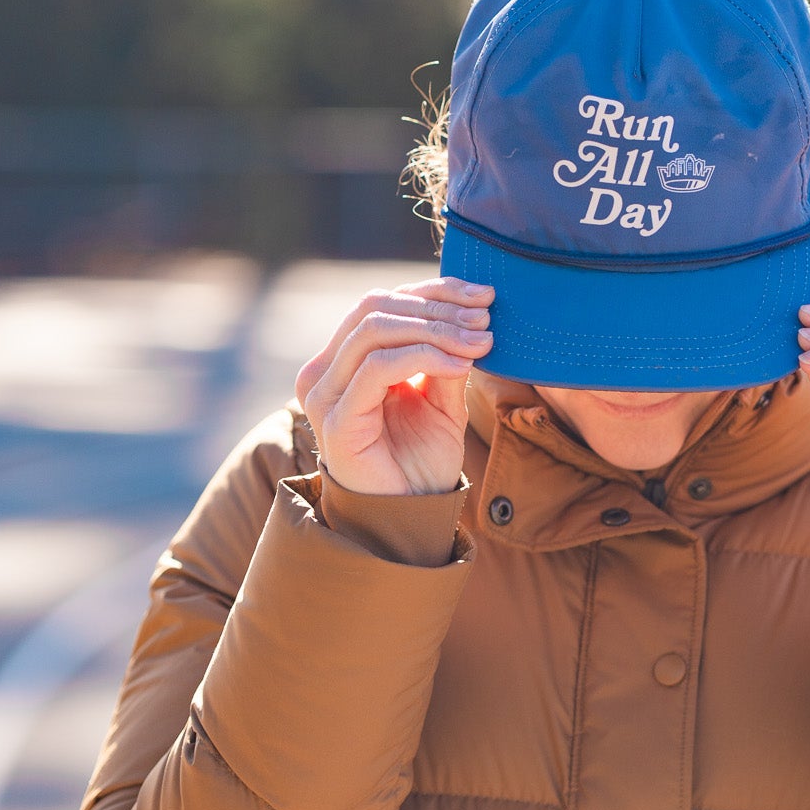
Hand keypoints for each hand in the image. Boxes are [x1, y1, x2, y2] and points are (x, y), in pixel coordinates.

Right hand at [295, 278, 494, 495]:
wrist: (412, 517)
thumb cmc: (422, 459)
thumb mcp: (441, 396)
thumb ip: (445, 353)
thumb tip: (471, 311)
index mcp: (344, 359)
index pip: (383, 302)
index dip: (434, 292)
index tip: (483, 296)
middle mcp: (324, 371)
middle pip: (376, 307)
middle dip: (438, 307)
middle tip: (485, 319)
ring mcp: (325, 394)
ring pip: (375, 330)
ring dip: (436, 329)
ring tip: (479, 341)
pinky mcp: (336, 418)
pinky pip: (378, 367)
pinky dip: (424, 355)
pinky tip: (460, 364)